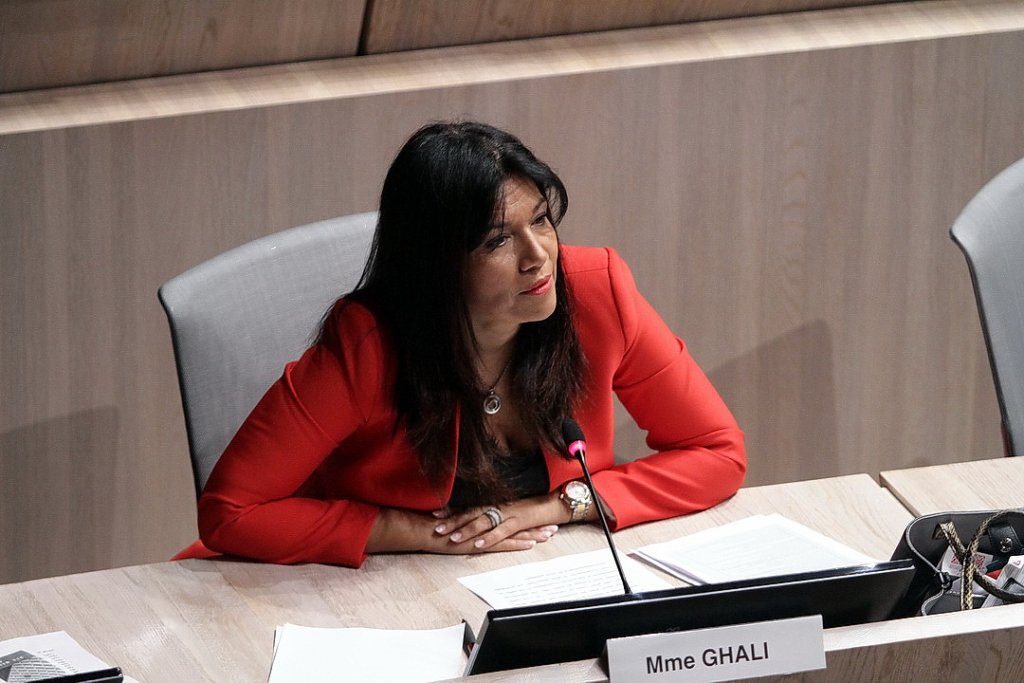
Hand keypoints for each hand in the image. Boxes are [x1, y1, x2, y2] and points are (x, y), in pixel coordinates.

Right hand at [366, 493, 567, 555]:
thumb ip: (466, 519)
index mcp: (482, 517)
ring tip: (550, 535)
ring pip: (513, 532)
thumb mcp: (455, 520)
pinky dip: (516, 543)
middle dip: (535, 524)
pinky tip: (531, 544)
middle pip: (515, 523)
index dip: (524, 517)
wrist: (420, 527)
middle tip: (554, 525)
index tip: (540, 517)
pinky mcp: (477, 542)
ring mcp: (482, 532)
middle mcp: (485, 522)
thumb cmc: (434, 524)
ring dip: (532, 533)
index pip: (508, 516)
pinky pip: (501, 543)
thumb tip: (474, 521)